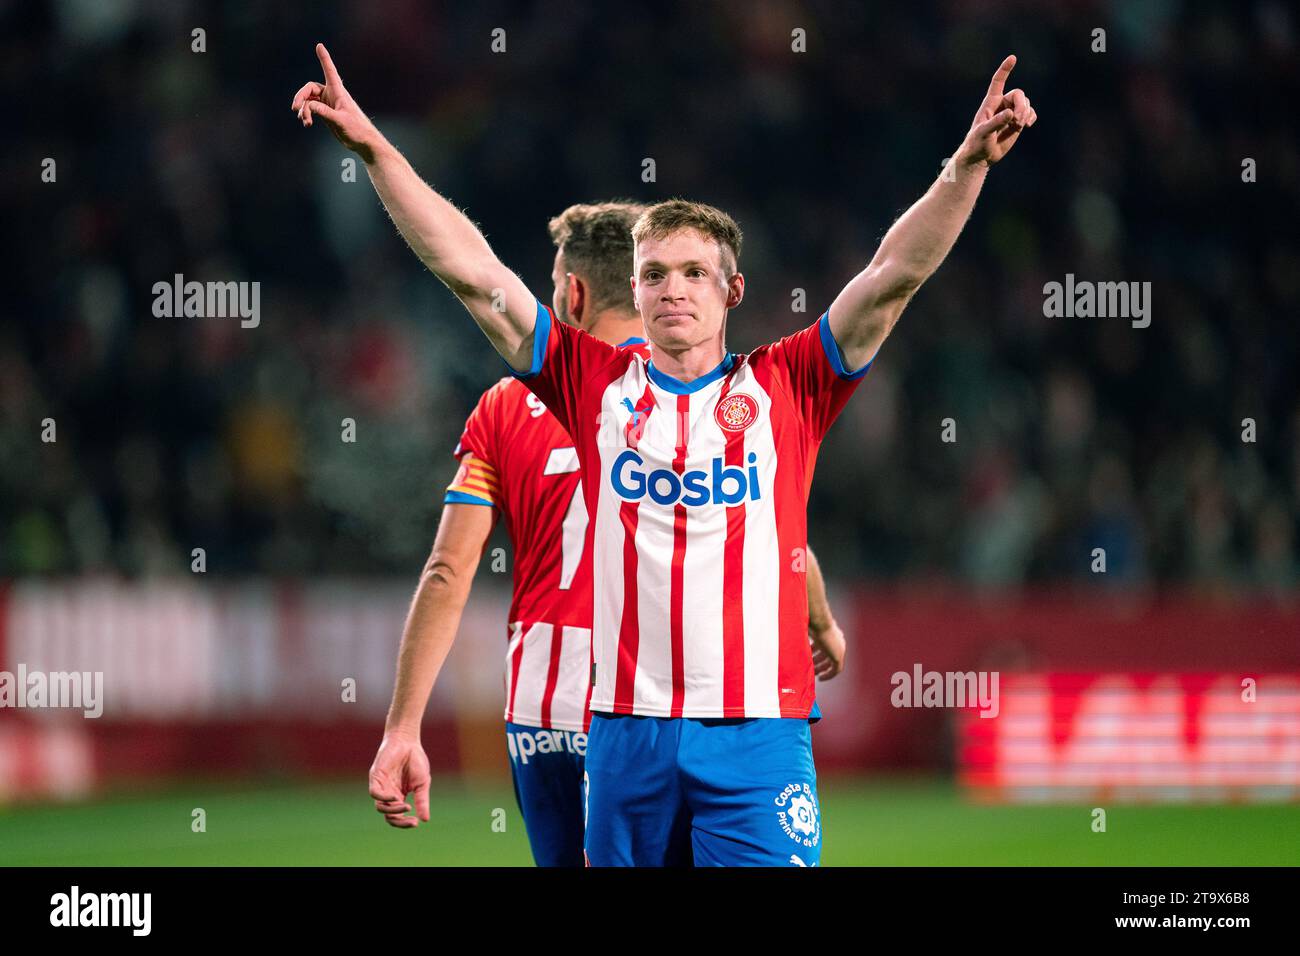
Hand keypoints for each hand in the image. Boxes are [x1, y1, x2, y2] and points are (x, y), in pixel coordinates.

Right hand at [291, 43, 382, 162]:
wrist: (363, 142)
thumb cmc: (357, 130)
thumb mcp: (340, 121)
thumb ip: (325, 113)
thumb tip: (309, 106)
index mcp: (338, 92)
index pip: (329, 71)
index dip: (324, 58)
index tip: (319, 45)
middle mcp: (331, 95)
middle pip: (309, 88)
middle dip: (300, 97)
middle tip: (295, 108)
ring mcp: (327, 104)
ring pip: (308, 100)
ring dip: (303, 110)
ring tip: (306, 122)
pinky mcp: (325, 113)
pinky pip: (310, 109)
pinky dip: (306, 114)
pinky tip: (307, 123)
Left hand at [368, 731, 431, 828]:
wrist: (408, 740)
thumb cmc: (415, 760)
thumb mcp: (422, 783)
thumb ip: (422, 800)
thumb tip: (425, 820)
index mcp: (398, 796)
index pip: (397, 816)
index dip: (404, 822)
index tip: (416, 823)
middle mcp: (388, 793)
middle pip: (388, 815)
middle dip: (399, 821)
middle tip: (412, 821)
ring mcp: (381, 786)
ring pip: (380, 807)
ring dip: (393, 811)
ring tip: (406, 807)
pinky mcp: (376, 777)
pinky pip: (375, 793)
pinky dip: (384, 799)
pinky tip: (396, 798)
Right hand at [809, 619, 845, 680]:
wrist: (820, 622)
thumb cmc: (812, 622)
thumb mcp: (807, 629)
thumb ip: (804, 634)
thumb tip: (791, 635)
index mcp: (832, 634)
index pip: (825, 646)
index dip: (817, 654)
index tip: (810, 659)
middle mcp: (838, 642)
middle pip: (828, 655)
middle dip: (819, 663)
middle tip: (811, 669)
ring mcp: (839, 649)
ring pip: (831, 663)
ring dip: (822, 668)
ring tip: (813, 673)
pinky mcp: (839, 656)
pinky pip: (835, 670)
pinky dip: (828, 674)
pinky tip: (821, 678)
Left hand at [958, 55, 1036, 167]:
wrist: (981, 156)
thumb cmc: (977, 143)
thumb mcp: (983, 133)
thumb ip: (996, 122)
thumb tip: (1011, 113)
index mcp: (990, 102)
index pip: (998, 81)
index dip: (1005, 69)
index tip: (1013, 58)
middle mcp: (1002, 104)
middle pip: (1018, 94)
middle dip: (1021, 106)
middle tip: (1017, 120)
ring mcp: (1011, 113)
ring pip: (1026, 103)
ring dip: (1026, 113)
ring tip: (1019, 125)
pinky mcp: (1017, 122)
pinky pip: (1030, 113)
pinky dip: (1031, 117)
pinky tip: (1027, 125)